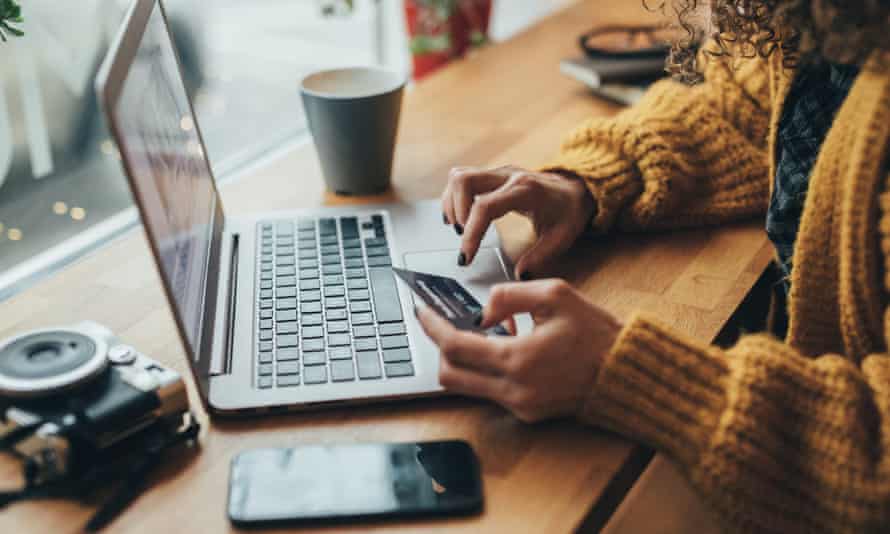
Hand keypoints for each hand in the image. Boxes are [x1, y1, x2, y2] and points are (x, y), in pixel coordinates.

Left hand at [415, 279, 621, 422]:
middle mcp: (513, 389)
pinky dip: (487, 370)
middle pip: (449, 375)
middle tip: (443, 324)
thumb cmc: (595, 332)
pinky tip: (506, 348)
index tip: (421, 311)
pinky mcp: (527, 413)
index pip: (455, 347)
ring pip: (466, 386)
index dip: (432, 327)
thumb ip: (509, 295)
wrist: (625, 373)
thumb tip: (481, 311)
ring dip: (464, 360)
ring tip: (483, 333)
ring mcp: (519, 406)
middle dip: (440, 347)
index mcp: (517, 359)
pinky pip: (490, 392)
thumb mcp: (555, 295)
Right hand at [441, 165, 594, 278]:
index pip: (485, 206)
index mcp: (525, 191)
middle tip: (463, 237)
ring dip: (452, 203)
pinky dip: (454, 198)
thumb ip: (540, 257)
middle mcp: (508, 176)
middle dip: (456, 212)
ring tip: (460, 228)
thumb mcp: (562, 237)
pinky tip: (460, 218)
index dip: (471, 232)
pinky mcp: (492, 175)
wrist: (576, 188)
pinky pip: (463, 178)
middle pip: (464, 181)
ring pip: (459, 176)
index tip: (466, 256)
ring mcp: (498, 173)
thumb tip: (520, 275)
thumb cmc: (568, 211)